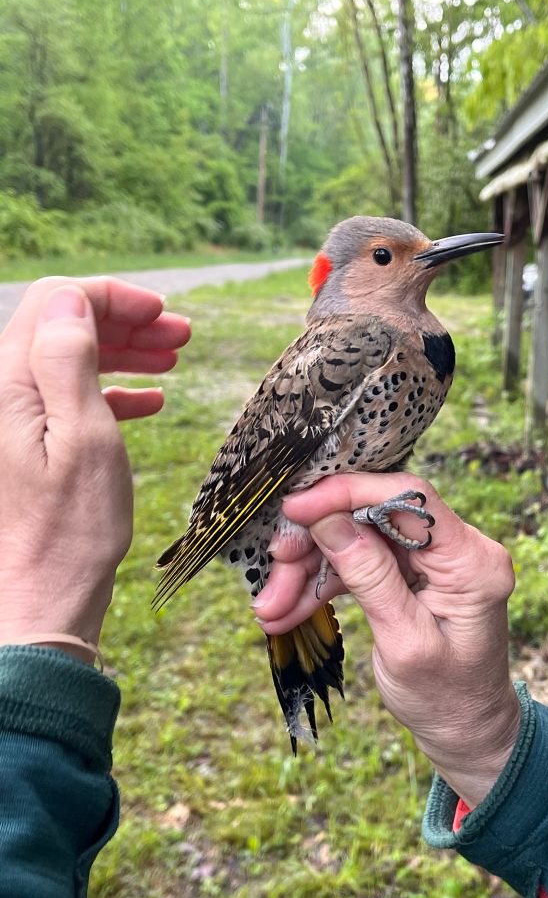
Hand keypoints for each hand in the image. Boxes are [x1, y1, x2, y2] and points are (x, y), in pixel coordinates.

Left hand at [0, 277, 189, 648]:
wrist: (40, 599)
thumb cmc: (69, 530)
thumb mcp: (85, 439)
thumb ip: (70, 361)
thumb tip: (72, 300)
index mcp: (9, 384)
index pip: (56, 303)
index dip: (112, 298)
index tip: (163, 312)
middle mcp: (4, 395)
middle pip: (63, 326)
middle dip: (123, 322)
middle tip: (179, 333)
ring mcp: (16, 422)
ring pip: (70, 361)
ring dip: (123, 353)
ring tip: (173, 360)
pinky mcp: (31, 447)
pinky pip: (70, 399)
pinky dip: (112, 391)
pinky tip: (150, 402)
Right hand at [256, 473, 519, 806]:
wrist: (464, 733)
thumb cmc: (446, 699)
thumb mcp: (404, 643)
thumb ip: (370, 577)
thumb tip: (328, 518)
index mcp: (471, 560)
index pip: (410, 497)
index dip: (348, 493)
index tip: (295, 507)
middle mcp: (457, 548)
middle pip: (372, 518)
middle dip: (316, 543)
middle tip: (274, 571)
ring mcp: (433, 559)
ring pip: (356, 540)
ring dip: (308, 571)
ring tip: (270, 610)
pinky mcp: (411, 572)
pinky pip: (358, 562)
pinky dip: (321, 585)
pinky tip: (286, 610)